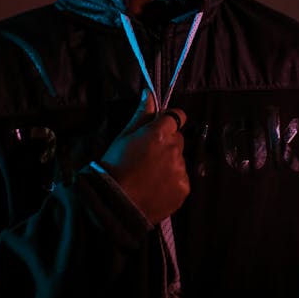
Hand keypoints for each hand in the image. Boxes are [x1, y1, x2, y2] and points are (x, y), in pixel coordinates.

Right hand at [100, 89, 189, 223]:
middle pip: (178, 139)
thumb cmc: (115, 166)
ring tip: (149, 175)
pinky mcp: (184, 188)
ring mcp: (181, 170)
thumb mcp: (124, 136)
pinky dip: (172, 181)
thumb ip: (142, 114)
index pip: (177, 116)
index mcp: (160, 133)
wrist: (115, 204)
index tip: (160, 128)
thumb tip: (149, 92)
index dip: (169, 121)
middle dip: (168, 143)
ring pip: (180, 159)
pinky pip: (181, 178)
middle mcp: (175, 149)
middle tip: (148, 156)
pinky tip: (156, 187)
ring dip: (170, 163)